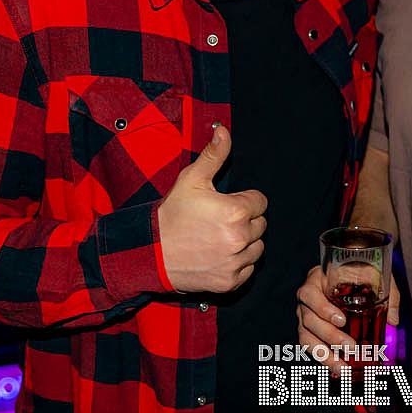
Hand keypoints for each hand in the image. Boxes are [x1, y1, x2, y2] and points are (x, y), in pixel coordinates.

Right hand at [157, 125, 266, 292]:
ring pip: (257, 248)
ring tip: (219, 237)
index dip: (243, 200)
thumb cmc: (171, 214)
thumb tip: (223, 130)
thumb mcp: (191, 180)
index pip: (260, 202)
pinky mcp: (229, 282)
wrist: (151, 252)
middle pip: (260, 225)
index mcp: (237, 211)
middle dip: (245, 221)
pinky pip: (247, 270)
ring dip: (244, 243)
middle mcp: (240, 238)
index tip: (225, 204)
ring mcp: (235, 262)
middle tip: (219, 221)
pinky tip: (218, 255)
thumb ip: (213, 155)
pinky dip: (237, 264)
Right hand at [296, 264, 400, 375]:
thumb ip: (385, 293)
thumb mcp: (373, 274)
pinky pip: (310, 348)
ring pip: (306, 338)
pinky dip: (324, 360)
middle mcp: (306, 300)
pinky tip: (338, 369)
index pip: (309, 294)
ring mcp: (304, 316)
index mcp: (315, 280)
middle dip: (330, 337)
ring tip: (343, 368)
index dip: (322, 309)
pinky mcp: (309, 331)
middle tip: (352, 347)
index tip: (341, 320)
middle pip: (309, 321)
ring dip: (325, 355)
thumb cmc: (357, 272)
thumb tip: (393, 320)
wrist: (348, 273)